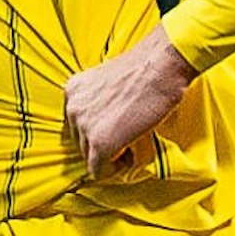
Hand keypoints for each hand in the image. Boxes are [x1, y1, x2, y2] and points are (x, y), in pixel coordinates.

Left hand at [62, 25, 198, 177]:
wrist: (161, 66)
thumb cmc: (145, 67)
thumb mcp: (110, 79)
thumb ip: (100, 98)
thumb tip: (108, 116)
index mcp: (74, 89)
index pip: (75, 122)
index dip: (95, 129)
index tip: (110, 130)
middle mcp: (74, 108)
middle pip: (80, 141)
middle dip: (101, 142)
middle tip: (122, 139)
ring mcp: (85, 127)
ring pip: (89, 156)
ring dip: (108, 154)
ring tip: (128, 145)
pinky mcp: (101, 144)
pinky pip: (98, 169)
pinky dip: (112, 168)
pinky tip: (128, 156)